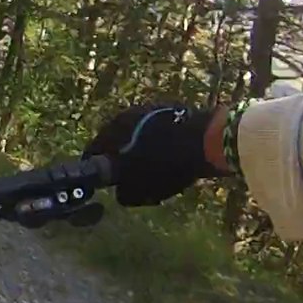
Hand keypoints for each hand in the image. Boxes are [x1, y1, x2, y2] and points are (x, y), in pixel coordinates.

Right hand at [83, 104, 221, 206]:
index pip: (93, 150)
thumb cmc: (165, 165)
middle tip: (129, 178)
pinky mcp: (175, 111)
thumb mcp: (139, 189)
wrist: (210, 140)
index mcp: (113, 128)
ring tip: (154, 172)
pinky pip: (159, 132)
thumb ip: (123, 193)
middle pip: (116, 140)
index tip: (104, 182)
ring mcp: (153, 109)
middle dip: (121, 158)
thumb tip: (121, 192)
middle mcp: (128, 113)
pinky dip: (160, 145)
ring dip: (142, 151)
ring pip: (139, 135)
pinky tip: (173, 161)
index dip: (96, 169)